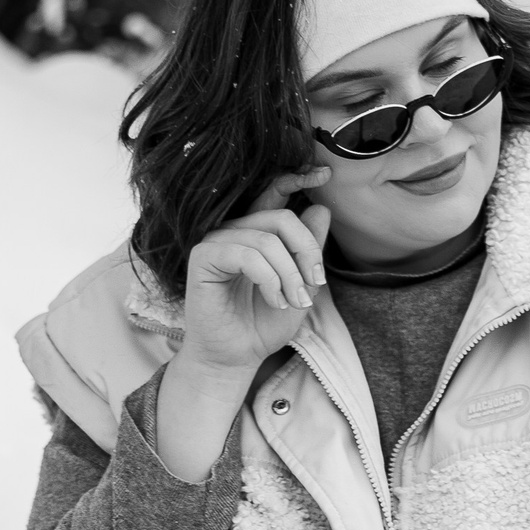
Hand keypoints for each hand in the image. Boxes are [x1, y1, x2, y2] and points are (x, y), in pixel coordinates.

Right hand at [178, 168, 331, 378]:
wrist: (236, 357)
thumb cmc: (263, 323)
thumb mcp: (300, 285)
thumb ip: (308, 250)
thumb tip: (321, 209)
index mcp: (257, 232)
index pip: (276, 195)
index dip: (298, 178)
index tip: (325, 173)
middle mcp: (235, 230)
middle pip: (281, 217)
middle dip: (306, 251)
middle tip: (314, 284)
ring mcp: (217, 241)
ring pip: (266, 239)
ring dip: (289, 274)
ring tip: (293, 301)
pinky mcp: (203, 257)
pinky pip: (246, 254)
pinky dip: (269, 279)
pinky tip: (275, 299)